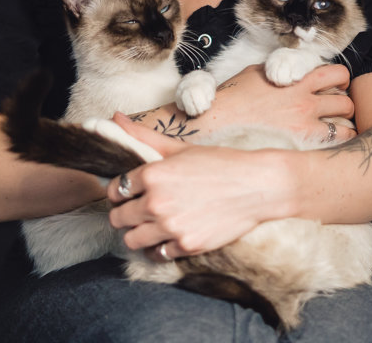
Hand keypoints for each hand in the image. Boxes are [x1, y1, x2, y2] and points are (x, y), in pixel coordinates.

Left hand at [105, 116, 290, 257]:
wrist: (257, 185)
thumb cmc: (220, 163)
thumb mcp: (179, 147)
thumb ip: (143, 136)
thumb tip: (114, 117)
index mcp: (152, 174)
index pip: (115, 189)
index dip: (119, 191)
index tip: (129, 193)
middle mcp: (157, 202)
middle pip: (118, 218)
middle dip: (124, 213)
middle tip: (137, 210)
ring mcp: (171, 226)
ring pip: (132, 240)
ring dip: (137, 234)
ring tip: (149, 226)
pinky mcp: (187, 245)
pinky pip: (158, 254)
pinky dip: (160, 248)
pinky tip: (169, 237)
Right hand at [201, 63, 356, 141]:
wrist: (219, 121)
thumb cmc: (233, 98)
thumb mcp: (257, 73)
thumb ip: (279, 71)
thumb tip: (286, 72)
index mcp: (295, 80)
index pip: (335, 73)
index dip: (338, 80)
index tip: (333, 88)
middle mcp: (305, 99)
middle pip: (345, 98)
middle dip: (344, 103)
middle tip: (336, 111)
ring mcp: (306, 121)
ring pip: (346, 120)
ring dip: (344, 122)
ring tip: (336, 128)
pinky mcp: (303, 141)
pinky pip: (338, 140)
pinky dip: (340, 140)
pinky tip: (331, 143)